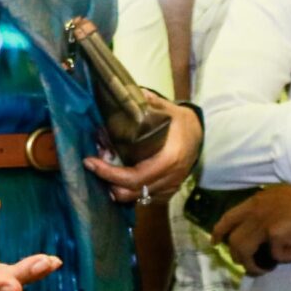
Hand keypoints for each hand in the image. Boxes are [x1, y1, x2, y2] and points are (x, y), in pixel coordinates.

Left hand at [83, 94, 201, 204]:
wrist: (200, 135)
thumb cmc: (182, 122)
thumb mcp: (170, 109)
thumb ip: (152, 104)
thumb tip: (133, 93)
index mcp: (169, 159)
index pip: (135, 176)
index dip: (110, 174)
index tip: (91, 162)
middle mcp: (170, 177)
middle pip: (132, 191)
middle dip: (109, 181)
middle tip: (93, 165)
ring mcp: (170, 187)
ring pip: (137, 197)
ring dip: (116, 188)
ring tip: (103, 171)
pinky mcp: (168, 191)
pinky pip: (145, 197)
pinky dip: (129, 191)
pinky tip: (117, 178)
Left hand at [211, 182, 290, 274]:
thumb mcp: (277, 200)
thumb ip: (265, 211)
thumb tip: (262, 232)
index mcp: (254, 202)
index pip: (228, 218)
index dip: (219, 231)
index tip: (215, 242)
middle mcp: (254, 212)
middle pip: (233, 240)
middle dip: (237, 257)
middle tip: (247, 264)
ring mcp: (263, 224)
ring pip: (245, 252)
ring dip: (254, 266)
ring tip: (266, 269)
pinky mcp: (275, 236)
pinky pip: (276, 255)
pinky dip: (288, 258)